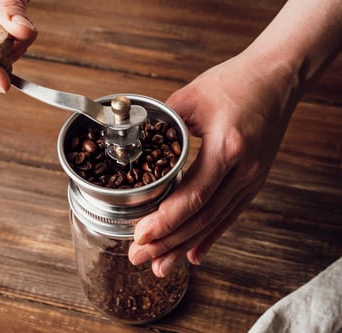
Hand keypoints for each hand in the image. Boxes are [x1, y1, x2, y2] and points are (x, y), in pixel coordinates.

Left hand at [128, 53, 297, 276]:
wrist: (277, 77)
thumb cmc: (236, 81)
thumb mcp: (192, 97)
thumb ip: (162, 124)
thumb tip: (134, 144)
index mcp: (227, 147)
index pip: (193, 195)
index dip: (165, 220)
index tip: (141, 236)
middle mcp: (244, 169)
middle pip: (202, 217)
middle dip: (167, 242)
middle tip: (139, 258)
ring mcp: (252, 178)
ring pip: (214, 222)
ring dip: (184, 246)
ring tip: (160, 266)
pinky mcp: (253, 181)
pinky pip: (229, 215)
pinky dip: (209, 236)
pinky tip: (192, 255)